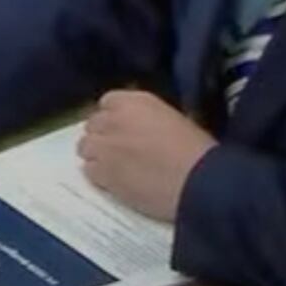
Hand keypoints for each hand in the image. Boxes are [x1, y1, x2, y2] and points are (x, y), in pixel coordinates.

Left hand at [77, 91, 215, 221]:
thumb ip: (149, 118)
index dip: (114, 117)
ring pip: (85, 147)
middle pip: (92, 124)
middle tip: (118, 150)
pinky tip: (114, 182)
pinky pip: (89, 171)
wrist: (200, 183)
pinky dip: (98, 176)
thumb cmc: (197, 151)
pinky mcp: (103, 174)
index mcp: (134, 102)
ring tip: (113, 167)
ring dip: (97, 155)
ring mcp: (105, 147)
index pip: (107, 102)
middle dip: (103, 135)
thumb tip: (143, 127)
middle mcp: (113, 120)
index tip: (123, 129)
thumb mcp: (174, 119)